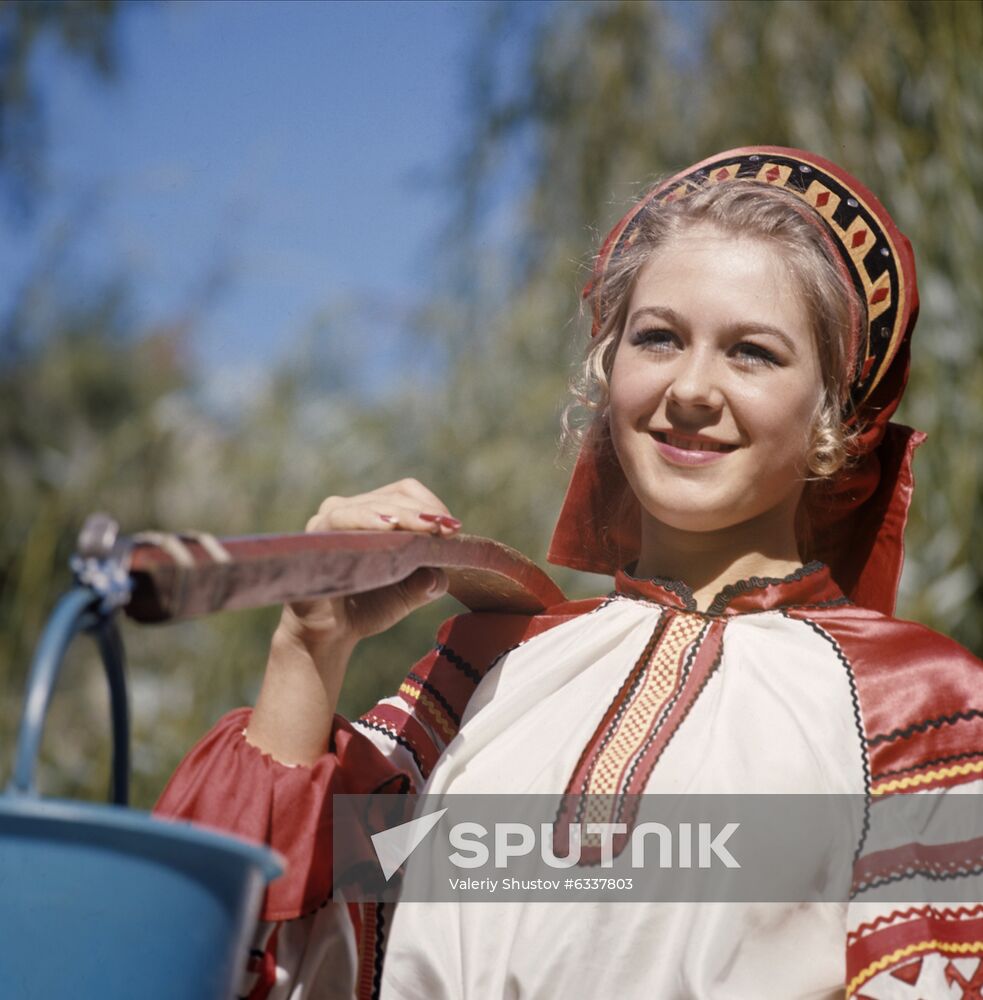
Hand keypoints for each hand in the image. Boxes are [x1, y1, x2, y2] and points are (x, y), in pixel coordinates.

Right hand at [249, 479, 460, 763]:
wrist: (329, 636)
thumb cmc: (367, 608)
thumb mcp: (409, 592)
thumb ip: (429, 579)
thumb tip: (438, 575)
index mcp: (370, 513)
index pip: (405, 493)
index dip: (432, 504)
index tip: (454, 528)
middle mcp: (348, 509)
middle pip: (394, 496)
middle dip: (425, 512)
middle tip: (449, 529)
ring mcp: (329, 519)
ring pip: (373, 504)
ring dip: (405, 514)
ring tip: (429, 526)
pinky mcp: (316, 534)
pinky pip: (342, 518)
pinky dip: (369, 519)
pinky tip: (390, 526)